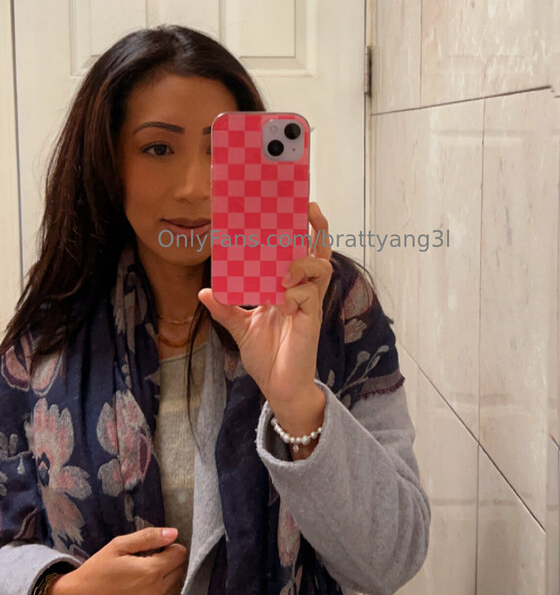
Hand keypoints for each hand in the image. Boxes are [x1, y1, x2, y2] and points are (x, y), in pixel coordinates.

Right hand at [46, 527, 187, 594]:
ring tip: (144, 578)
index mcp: (151, 572)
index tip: (156, 549)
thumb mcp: (119, 546)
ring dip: (167, 581)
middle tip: (149, 562)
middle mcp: (156, 594)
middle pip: (180, 572)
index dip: (170, 548)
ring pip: (175, 590)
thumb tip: (174, 533)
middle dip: (170, 563)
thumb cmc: (97, 570)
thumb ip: (149, 537)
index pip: (180, 555)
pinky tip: (143, 593)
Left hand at [198, 201, 332, 419]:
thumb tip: (204, 291)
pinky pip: (309, 297)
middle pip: (320, 251)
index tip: (296, 207)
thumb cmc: (267, 356)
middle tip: (309, 209)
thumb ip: (225, 308)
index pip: (300, 252)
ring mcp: (309, 305)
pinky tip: (282, 301)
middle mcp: (302, 291)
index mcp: (288, 288)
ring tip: (284, 273)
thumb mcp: (239, 328)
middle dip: (317, 228)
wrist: (278, 387)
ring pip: (321, 269)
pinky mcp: (310, 321)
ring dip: (303, 263)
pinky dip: (295, 294)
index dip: (302, 230)